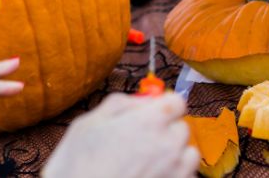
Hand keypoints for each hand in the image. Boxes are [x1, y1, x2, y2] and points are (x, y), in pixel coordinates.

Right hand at [42, 92, 198, 177]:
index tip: (153, 109)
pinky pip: (186, 176)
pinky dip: (175, 173)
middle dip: (167, 127)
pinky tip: (153, 174)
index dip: (164, 103)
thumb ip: (120, 104)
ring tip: (151, 158)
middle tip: (144, 135)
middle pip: (182, 127)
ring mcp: (174, 171)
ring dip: (176, 152)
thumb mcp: (89, 122)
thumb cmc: (79, 164)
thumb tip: (142, 100)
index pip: (177, 101)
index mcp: (150, 121)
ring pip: (189, 153)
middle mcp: (168, 145)